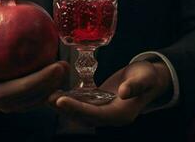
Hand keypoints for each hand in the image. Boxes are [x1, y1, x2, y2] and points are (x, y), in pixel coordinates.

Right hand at [0, 50, 68, 112]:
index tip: (57, 66)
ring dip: (55, 86)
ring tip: (66, 69)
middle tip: (66, 65)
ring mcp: (16, 105)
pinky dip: (50, 87)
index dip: (42, 78)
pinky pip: (39, 96)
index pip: (24, 88)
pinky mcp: (22, 103)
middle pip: (36, 95)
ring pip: (40, 98)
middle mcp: (9, 104)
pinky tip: (59, 73)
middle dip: (54, 82)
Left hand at [48, 61, 171, 126]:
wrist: (148, 79)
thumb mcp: (145, 78)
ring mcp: (103, 111)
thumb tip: (123, 93)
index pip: (96, 114)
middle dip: (65, 109)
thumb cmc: (147, 77)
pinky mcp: (97, 104)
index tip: (61, 100)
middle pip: (83, 116)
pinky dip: (68, 100)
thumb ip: (135, 86)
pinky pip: (80, 105)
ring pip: (79, 112)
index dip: (78, 108)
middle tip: (48, 98)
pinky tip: (56, 92)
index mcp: (121, 115)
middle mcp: (109, 117)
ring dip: (63, 106)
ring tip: (47, 96)